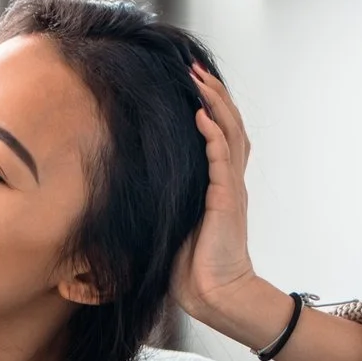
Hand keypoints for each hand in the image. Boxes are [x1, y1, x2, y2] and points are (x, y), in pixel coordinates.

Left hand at [172, 61, 261, 329]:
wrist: (215, 294)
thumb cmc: (191, 268)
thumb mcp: (172, 224)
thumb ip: (164, 202)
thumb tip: (131, 189)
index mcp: (218, 185)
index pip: (219, 134)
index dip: (208, 106)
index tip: (188, 82)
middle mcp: (228, 180)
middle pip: (229, 123)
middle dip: (211, 93)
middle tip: (193, 66)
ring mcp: (230, 187)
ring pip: (230, 132)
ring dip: (214, 103)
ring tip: (198, 78)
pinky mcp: (226, 199)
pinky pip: (222, 159)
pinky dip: (213, 134)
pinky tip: (200, 115)